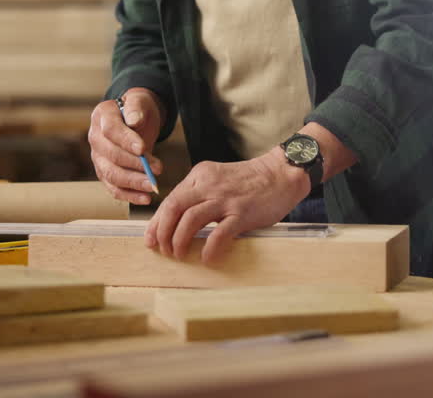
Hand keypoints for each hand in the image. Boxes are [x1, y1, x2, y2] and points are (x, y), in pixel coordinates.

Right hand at [87, 88, 163, 205]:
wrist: (135, 120)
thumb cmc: (138, 110)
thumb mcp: (140, 101)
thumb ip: (136, 108)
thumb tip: (133, 120)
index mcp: (102, 116)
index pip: (111, 130)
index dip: (126, 141)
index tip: (143, 149)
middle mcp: (95, 138)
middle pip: (111, 156)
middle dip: (135, 165)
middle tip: (157, 170)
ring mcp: (98, 157)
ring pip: (111, 174)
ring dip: (133, 183)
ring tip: (153, 186)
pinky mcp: (105, 173)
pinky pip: (114, 188)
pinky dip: (129, 196)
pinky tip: (145, 198)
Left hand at [145, 151, 310, 263]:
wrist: (282, 174)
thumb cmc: (250, 181)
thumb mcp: (218, 178)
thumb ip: (199, 194)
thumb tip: (178, 222)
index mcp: (200, 175)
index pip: (170, 199)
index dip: (157, 222)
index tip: (151, 238)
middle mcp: (209, 185)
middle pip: (174, 208)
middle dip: (163, 232)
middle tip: (163, 250)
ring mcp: (225, 199)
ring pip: (190, 220)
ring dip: (179, 241)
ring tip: (179, 254)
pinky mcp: (242, 213)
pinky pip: (219, 234)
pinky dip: (209, 249)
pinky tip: (207, 258)